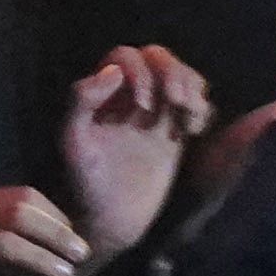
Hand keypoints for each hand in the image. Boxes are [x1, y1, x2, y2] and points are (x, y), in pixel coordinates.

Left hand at [54, 41, 214, 250]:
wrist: (108, 218)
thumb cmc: (84, 178)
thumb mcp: (73, 140)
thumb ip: (82, 101)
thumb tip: (113, 71)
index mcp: (104, 91)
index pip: (127, 57)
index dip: (140, 72)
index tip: (144, 105)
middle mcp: (131, 95)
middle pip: (158, 58)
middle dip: (173, 72)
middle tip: (177, 101)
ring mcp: (157, 113)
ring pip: (181, 76)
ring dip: (191, 86)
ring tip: (188, 115)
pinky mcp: (177, 133)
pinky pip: (197, 106)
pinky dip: (202, 109)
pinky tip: (193, 130)